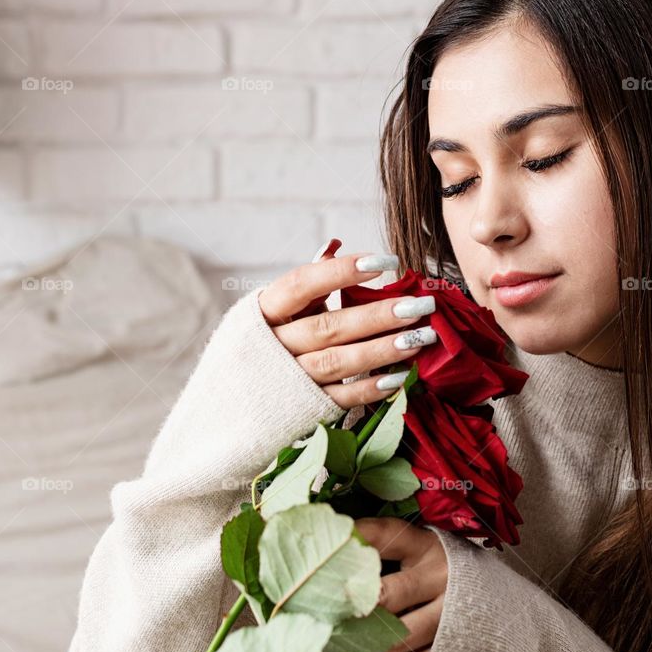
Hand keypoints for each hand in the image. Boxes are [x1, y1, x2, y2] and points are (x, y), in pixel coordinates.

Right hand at [258, 241, 436, 410]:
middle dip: (377, 316)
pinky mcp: (303, 408)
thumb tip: (335, 243)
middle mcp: (273, 345)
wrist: (230, 402)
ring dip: (383, 350)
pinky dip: (370, 388)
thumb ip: (308, 282)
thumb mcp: (277, 310)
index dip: (341, 271)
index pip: (301, 284)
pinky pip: (340, 398)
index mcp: (264, 311)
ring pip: (338, 362)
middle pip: (328, 327)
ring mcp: (288, 380)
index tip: (385, 261)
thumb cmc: (264, 344)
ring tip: (421, 338)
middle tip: (420, 305)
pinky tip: (400, 376)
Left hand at [322, 517, 448, 651]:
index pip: (386, 536)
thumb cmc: (444, 573)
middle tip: (313, 630)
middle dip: (349, 615)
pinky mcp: (455, 647)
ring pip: (398, 639)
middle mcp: (440, 577)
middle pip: (389, 595)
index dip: (354, 541)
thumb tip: (324, 555)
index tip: (320, 549)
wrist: (507, 606)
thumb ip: (382, 552)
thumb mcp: (421, 550)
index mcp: (426, 546)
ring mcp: (449, 615)